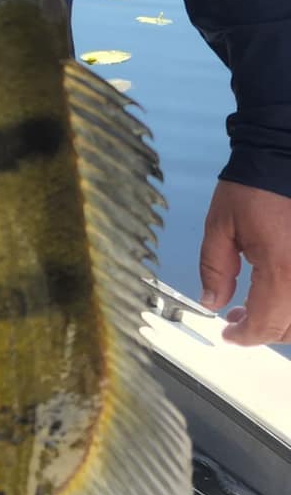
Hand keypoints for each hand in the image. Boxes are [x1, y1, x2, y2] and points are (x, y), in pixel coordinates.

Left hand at [198, 181, 290, 345]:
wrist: (281, 158)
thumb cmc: (254, 187)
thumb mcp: (220, 227)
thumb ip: (214, 269)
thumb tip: (212, 301)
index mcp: (281, 268)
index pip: (266, 324)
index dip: (244, 336)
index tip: (228, 334)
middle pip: (289, 328)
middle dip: (262, 331)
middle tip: (237, 320)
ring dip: (281, 321)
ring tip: (256, 308)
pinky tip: (276, 294)